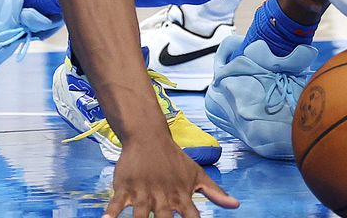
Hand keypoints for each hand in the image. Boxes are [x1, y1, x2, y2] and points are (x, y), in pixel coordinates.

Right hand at [106, 140, 237, 216]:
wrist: (149, 136)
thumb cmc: (175, 160)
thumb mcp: (197, 174)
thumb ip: (215, 192)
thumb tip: (235, 205)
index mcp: (182, 195)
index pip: (192, 217)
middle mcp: (163, 196)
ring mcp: (143, 192)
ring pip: (140, 214)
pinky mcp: (125, 188)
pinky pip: (116, 203)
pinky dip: (111, 212)